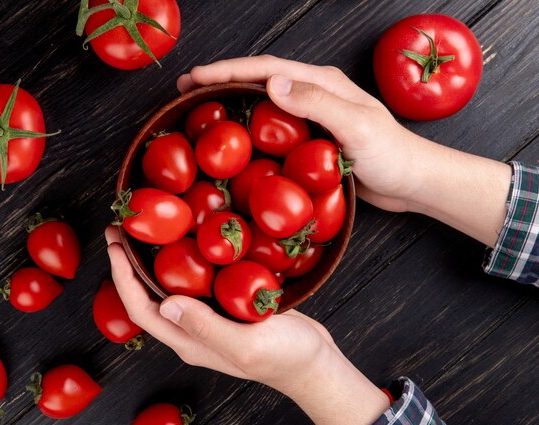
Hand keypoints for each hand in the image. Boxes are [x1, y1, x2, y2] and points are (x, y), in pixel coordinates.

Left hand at [105, 226, 388, 424]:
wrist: (315, 362)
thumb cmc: (284, 357)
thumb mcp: (245, 344)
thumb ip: (205, 326)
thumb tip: (163, 304)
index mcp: (188, 342)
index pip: (142, 310)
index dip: (123, 279)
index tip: (114, 247)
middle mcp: (192, 329)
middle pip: (149, 296)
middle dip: (130, 264)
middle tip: (122, 229)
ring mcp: (209, 318)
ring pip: (171, 286)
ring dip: (154, 259)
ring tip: (147, 229)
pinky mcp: (227, 305)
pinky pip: (198, 280)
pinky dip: (186, 258)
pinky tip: (191, 237)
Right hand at [178, 55, 420, 211]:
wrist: (412, 181)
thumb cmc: (391, 154)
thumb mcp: (357, 126)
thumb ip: (317, 104)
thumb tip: (271, 85)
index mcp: (322, 83)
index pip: (267, 69)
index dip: (229, 71)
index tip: (195, 77)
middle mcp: (313, 94)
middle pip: (259, 82)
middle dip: (222, 82)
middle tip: (186, 91)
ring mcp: (311, 117)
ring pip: (262, 105)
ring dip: (231, 105)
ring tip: (201, 112)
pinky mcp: (310, 140)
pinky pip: (272, 130)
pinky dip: (248, 130)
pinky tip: (233, 142)